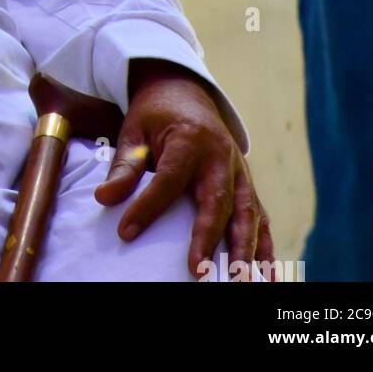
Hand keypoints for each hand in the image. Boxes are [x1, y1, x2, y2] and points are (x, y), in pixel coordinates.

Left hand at [93, 59, 272, 278]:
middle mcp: (220, 155)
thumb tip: (104, 199)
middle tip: (198, 271)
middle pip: (217, 200)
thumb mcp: (134, 131)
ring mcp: (239, 170)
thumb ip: (124, 166)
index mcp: (189, 138)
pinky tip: (268, 273)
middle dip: (208, 238)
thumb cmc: (156, 116)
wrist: (186, 92)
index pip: (168, 179)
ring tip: (241, 280)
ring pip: (246, 212)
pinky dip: (266, 246)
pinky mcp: (247, 184)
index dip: (147, 207)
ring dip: (245, 249)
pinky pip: (261, 216)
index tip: (126, 232)